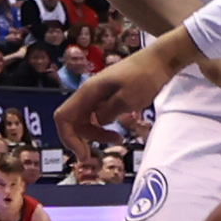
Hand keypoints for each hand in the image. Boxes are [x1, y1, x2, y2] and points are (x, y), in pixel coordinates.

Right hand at [56, 37, 183, 150]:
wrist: (158, 62)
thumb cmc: (144, 77)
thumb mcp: (128, 98)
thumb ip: (109, 113)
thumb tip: (98, 122)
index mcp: (88, 93)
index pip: (63, 117)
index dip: (68, 138)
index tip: (84, 154)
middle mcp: (88, 94)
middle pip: (72, 122)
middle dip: (80, 141)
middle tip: (96, 158)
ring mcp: (97, 96)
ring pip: (84, 122)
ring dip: (94, 137)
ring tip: (117, 141)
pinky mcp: (106, 98)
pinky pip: (96, 118)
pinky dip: (102, 129)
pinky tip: (117, 134)